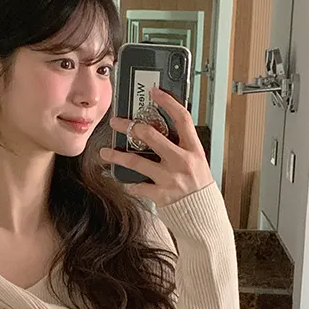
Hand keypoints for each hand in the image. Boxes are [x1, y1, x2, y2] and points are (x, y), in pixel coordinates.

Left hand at [100, 87, 212, 205]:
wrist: (204, 216)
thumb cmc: (198, 187)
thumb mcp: (196, 162)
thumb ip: (180, 147)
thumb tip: (159, 131)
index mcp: (193, 150)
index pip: (182, 119)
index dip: (168, 103)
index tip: (155, 92)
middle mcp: (182, 161)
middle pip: (152, 136)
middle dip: (130, 126)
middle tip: (116, 122)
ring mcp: (170, 178)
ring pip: (137, 162)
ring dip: (117, 156)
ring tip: (104, 152)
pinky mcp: (161, 195)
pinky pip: (137, 186)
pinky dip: (127, 183)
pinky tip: (121, 179)